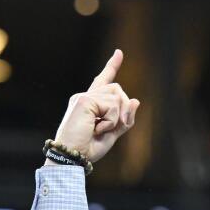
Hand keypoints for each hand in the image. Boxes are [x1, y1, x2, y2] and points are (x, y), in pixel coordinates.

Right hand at [49, 49, 139, 164]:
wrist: (72, 156)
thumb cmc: (89, 148)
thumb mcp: (112, 134)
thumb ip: (124, 119)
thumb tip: (136, 100)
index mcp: (91, 103)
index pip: (103, 81)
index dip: (112, 66)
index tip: (119, 53)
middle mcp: (86, 96)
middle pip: (118, 90)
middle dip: (124, 110)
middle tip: (113, 128)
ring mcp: (84, 97)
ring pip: (118, 97)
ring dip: (117, 117)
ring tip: (100, 129)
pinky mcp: (84, 100)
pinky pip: (112, 105)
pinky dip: (111, 120)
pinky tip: (97, 128)